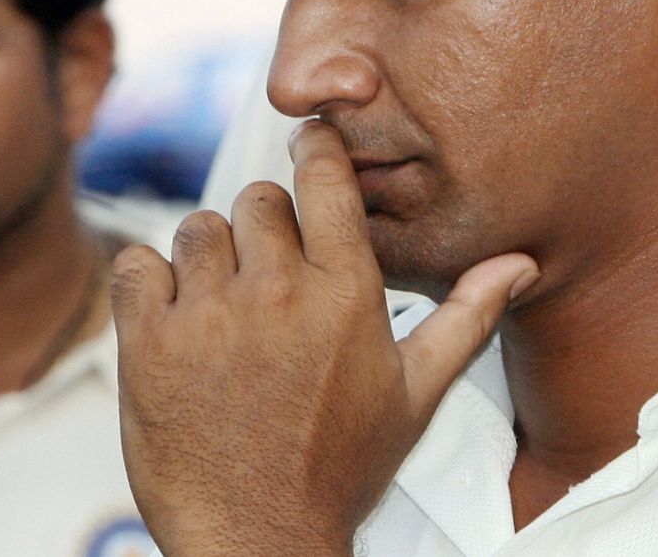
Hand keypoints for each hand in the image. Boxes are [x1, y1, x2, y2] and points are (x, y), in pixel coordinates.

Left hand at [111, 119, 538, 556]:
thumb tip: (518, 263)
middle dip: (262, 227)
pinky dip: (149, 281)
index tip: (307, 139)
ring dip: (207, 257)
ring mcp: (209, 316)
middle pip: (257, 199)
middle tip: (266, 277)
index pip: (325, 177)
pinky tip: (174, 320)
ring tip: (221, 309)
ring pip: (197, 227)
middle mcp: (279, 292)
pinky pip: (138, 264)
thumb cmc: (341, 467)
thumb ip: (467, 316)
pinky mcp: (149, 344)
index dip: (315, 147)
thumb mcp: (416, 393)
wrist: (258, 542)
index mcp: (346, 293)